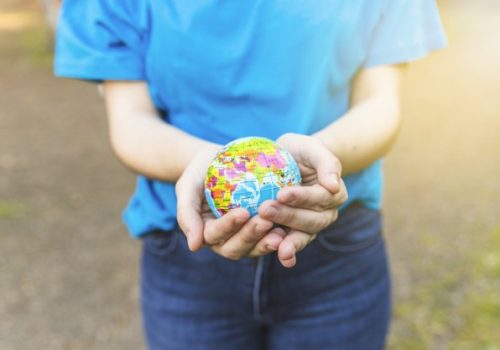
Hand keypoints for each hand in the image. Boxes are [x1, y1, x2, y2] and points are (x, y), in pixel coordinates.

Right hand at [176, 148, 285, 259]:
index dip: (228, 226)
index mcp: (206, 232)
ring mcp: (244, 237)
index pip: (215, 234)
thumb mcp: (187, 186)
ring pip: (254, 247)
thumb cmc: (199, 172)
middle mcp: (225, 240)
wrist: (218, 161)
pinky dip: (280, 237)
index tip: (242, 212)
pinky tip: (290, 228)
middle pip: (236, 247)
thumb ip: (186, 214)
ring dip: (266, 241)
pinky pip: (270, 238)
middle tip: (264, 221)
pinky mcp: (261, 232)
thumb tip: (194, 246)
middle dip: (250, 236)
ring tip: (280, 232)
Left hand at [259, 133, 347, 267]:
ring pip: (303, 235)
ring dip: (288, 238)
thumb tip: (334, 185)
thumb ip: (327, 163)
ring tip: (271, 239)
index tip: (282, 194)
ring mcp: (311, 226)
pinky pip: (294, 244)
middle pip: (312, 220)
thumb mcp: (313, 148)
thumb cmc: (302, 151)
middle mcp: (326, 213)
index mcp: (334, 193)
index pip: (320, 197)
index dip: (302, 198)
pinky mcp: (295, 233)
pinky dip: (288, 251)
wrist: (289, 161)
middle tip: (265, 209)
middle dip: (288, 216)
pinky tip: (282, 257)